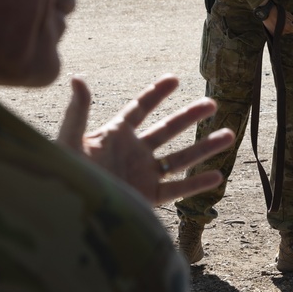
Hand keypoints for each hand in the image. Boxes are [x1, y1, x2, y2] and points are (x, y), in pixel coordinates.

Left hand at [57, 75, 234, 205]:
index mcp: (115, 135)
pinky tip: (218, 175)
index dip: (156, 94)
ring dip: (204, 147)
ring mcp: (142, 174)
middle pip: (168, 130)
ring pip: (180, 158)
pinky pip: (178, 189)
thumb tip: (77, 78)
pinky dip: (197, 184)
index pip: (140, 109)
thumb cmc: (62, 175)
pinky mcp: (147, 198)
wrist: (65, 213)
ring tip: (229, 135)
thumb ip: (77, 112)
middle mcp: (133, 152)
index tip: (174, 79)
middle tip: (212, 103)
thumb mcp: (69, 142)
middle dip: (190, 116)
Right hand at [263, 6, 292, 35]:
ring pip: (284, 32)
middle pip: (289, 31)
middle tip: (286, 20)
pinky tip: (276, 23)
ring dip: (284, 28)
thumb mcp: (288, 14)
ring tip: (280, 20)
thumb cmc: (278, 11)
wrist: (265, 11)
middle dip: (290, 26)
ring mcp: (277, 33)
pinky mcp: (272, 33)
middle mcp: (282, 32)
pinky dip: (278, 28)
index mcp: (287, 27)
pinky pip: (278, 32)